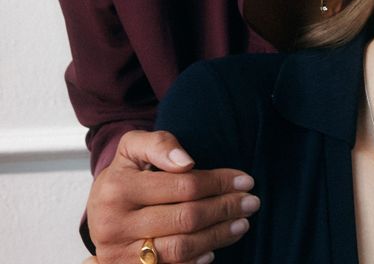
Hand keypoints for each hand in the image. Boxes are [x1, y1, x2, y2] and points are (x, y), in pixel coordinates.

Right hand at [87, 130, 258, 263]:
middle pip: (186, 218)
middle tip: (252, 202)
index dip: (219, 182)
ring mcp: (119, 254)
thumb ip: (159, 144)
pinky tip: (214, 249)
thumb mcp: (133, 147)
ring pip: (181, 248)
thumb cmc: (126, 173)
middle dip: (225, 208)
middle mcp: (114, 224)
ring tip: (242, 224)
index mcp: (118, 188)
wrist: (98, 209)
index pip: (183, 185)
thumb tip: (186, 161)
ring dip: (218, 236)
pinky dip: (195, 261)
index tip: (246, 179)